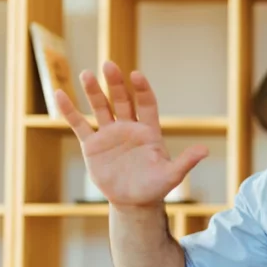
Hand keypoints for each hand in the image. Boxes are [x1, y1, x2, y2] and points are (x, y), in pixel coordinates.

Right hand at [56, 61, 208, 208]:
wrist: (133, 202)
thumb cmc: (155, 187)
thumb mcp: (172, 175)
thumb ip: (186, 161)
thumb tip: (205, 150)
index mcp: (149, 131)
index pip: (146, 104)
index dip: (142, 90)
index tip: (136, 76)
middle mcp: (129, 127)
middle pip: (122, 100)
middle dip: (115, 83)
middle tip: (108, 65)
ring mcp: (109, 134)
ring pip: (101, 107)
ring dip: (94, 92)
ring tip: (86, 74)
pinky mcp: (92, 145)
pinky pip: (79, 124)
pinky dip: (70, 111)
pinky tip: (60, 94)